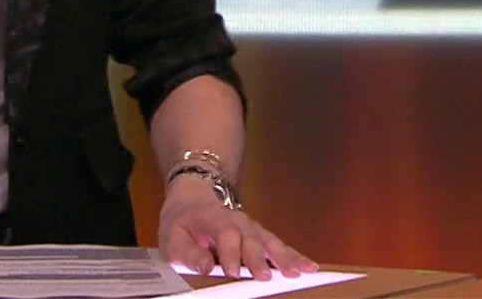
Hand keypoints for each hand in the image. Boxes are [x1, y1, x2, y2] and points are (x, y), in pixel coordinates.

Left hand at [158, 175, 316, 280]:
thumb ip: (188, 254)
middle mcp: (237, 221)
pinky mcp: (260, 238)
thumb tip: (204, 267)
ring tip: (298, 272)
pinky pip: (279, 247)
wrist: (192, 203)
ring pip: (270, 242)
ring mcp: (251, 228)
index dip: (229, 253)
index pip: (225, 233)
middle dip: (259, 259)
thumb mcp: (172, 239)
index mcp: (212, 218)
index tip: (232, 272)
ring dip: (284, 257)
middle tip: (265, 278)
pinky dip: (294, 256)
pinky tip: (309, 267)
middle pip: (251, 239)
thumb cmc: (182, 224)